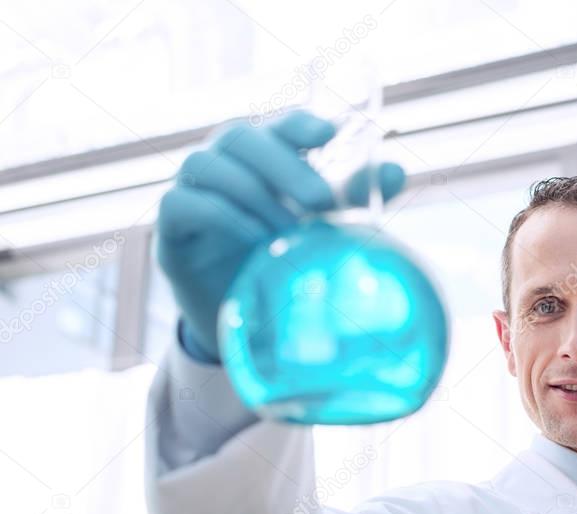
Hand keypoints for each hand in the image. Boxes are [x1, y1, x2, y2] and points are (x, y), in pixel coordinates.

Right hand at [155, 110, 405, 361]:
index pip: (278, 125)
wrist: (244, 315)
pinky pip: (182, 203)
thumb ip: (356, 199)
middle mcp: (224, 163)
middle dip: (283, 164)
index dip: (301, 124)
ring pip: (206, 164)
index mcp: (264, 156)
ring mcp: (192, 191)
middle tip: (321, 201)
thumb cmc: (284, 258)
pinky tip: (253, 237)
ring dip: (252, 193)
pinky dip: (220, 215)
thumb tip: (395, 170)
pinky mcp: (171, 227)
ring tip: (287, 230)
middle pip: (240, 137)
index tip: (330, 134)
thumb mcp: (325, 229)